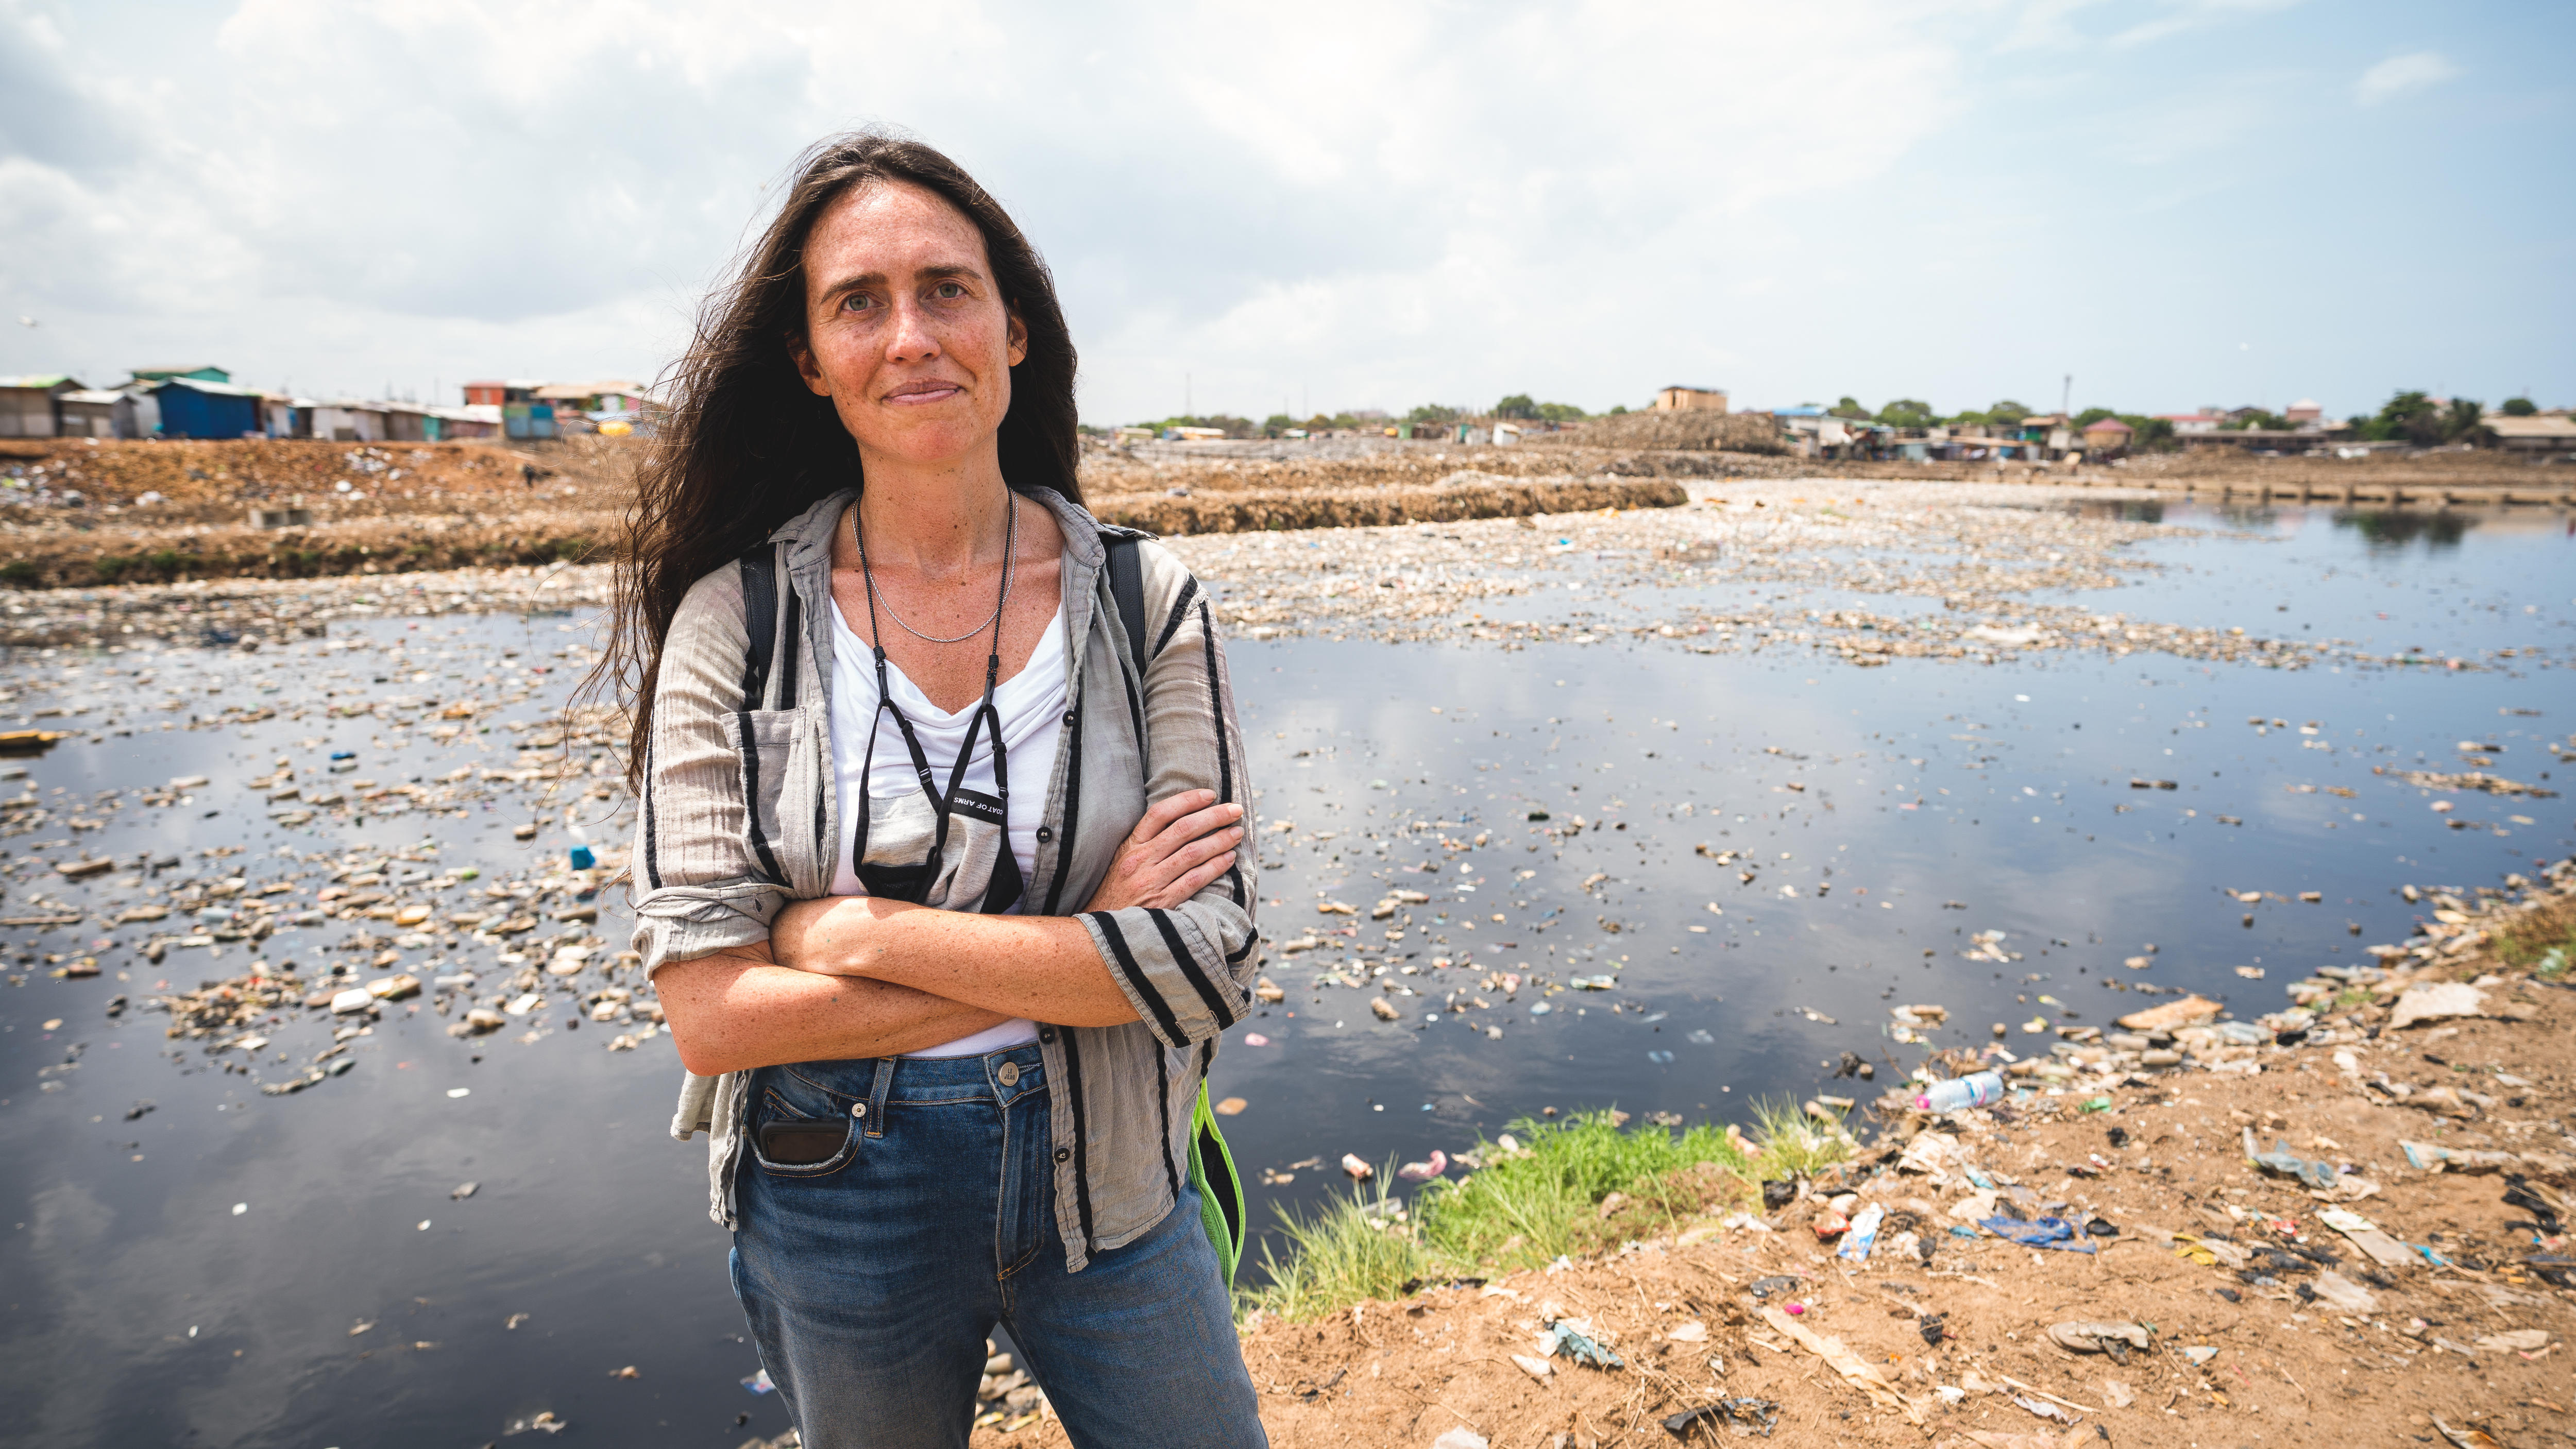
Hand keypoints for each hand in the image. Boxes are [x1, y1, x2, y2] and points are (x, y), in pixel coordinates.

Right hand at [1082, 789, 1243, 912]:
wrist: (1104, 932)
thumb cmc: (1117, 893)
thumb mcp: (1122, 861)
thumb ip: (1146, 843)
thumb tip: (1182, 820)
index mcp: (1130, 846)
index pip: (1161, 813)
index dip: (1188, 800)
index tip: (1210, 794)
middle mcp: (1140, 861)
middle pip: (1183, 829)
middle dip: (1214, 816)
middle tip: (1235, 810)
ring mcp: (1151, 882)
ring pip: (1193, 853)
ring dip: (1220, 840)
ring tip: (1236, 832)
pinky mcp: (1163, 903)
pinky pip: (1195, 880)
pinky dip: (1215, 867)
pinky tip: (1228, 858)